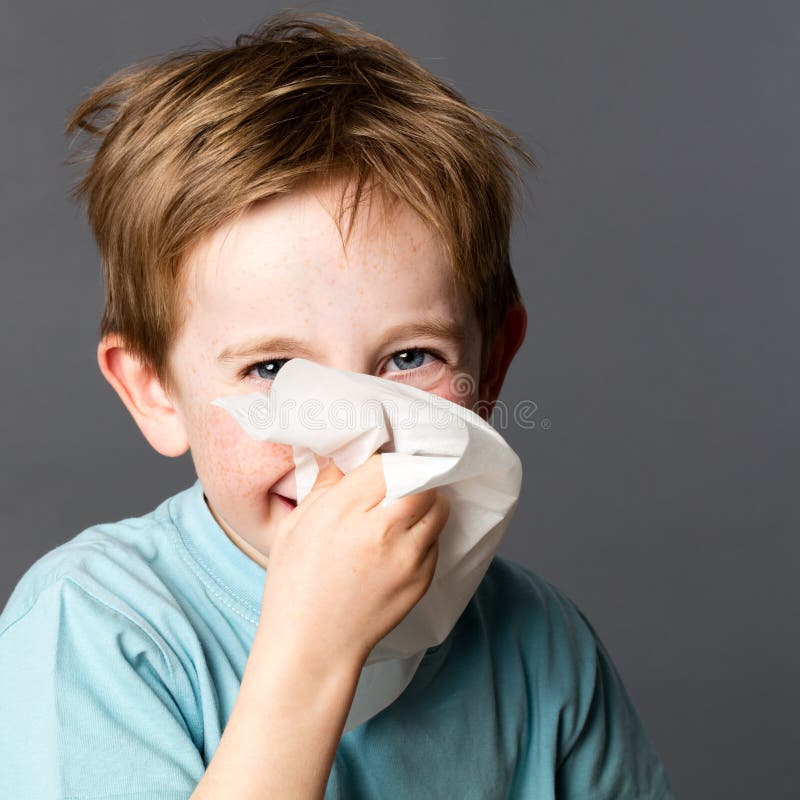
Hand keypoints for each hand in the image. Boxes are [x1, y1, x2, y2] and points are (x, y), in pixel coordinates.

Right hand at [256, 453, 448, 669]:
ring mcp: (408, 557)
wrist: (313, 647)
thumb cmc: (295, 585)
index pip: (387, 463)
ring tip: (405, 508)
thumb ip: (325, 486)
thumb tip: (344, 456)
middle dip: (415, 475)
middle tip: (402, 479)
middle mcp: (383, 530)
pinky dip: (425, 533)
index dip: (387, 458)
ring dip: (427, 502)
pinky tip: (402, 541)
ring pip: (439, 509)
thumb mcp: (295, 526)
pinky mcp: (422, 579)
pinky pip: (436, 541)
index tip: (381, 463)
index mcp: (345, 511)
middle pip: (424, 481)